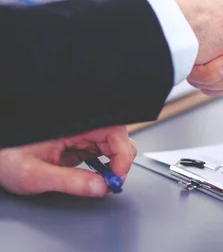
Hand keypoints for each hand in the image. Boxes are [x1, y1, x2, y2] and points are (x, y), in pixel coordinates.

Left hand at [0, 126, 135, 196]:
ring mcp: (80, 136)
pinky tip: (95, 177)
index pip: (114, 133)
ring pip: (112, 145)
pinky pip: (101, 152)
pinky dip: (104, 167)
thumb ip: (70, 182)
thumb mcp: (36, 175)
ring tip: (103, 181)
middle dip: (120, 162)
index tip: (116, 178)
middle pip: (118, 138)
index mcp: (73, 125)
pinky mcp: (78, 145)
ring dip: (113, 165)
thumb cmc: (7, 157)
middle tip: (112, 183)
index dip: (122, 155)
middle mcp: (80, 127)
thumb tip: (100, 187)